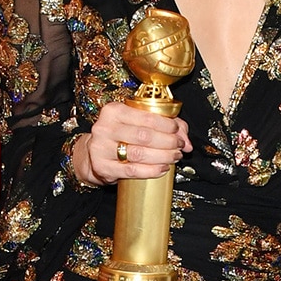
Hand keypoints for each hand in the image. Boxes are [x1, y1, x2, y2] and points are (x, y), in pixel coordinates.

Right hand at [72, 101, 190, 186]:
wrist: (93, 153)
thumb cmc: (119, 135)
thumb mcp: (137, 123)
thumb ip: (165, 126)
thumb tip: (187, 141)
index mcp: (113, 110)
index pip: (146, 116)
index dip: (167, 125)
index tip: (177, 131)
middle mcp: (105, 127)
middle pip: (145, 136)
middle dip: (168, 142)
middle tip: (179, 146)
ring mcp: (101, 148)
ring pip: (140, 153)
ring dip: (163, 156)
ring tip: (174, 157)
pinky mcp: (103, 167)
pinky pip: (133, 170)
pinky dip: (152, 170)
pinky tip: (163, 168)